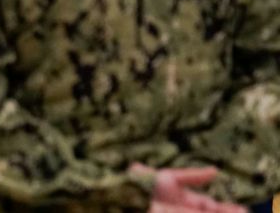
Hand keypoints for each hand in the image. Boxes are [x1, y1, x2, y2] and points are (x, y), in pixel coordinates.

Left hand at [130, 164, 245, 212]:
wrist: (134, 200)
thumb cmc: (148, 187)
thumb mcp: (171, 178)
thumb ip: (193, 176)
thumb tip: (216, 171)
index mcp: (184, 200)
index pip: (209, 205)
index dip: (226, 208)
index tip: (241, 210)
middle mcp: (186, 209)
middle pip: (213, 212)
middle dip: (229, 212)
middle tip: (244, 212)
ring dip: (225, 212)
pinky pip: (204, 211)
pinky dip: (218, 212)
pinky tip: (226, 212)